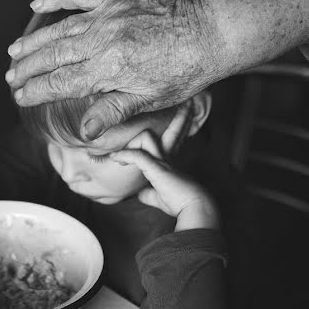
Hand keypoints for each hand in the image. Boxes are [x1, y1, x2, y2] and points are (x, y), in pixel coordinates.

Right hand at [5, 0, 223, 139]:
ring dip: (33, 40)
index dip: (36, 90)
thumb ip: (112, 112)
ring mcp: (107, 16)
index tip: (19, 96)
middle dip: (27, 67)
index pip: (60, 82)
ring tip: (13, 50)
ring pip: (59, 29)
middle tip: (9, 76)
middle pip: (53, 56)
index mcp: (108, 69)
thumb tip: (84, 132)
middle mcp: (101, 41)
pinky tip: (37, 3)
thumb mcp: (149, 100)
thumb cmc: (184, 72)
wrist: (210, 33)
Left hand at [110, 105, 218, 230]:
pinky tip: (113, 158)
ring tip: (118, 133)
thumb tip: (139, 193)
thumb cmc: (179, 203)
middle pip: (168, 129)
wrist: (194, 208)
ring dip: (131, 137)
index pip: (171, 137)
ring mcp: (162, 160)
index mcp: (168, 161)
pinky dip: (124, 156)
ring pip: (147, 138)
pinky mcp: (156, 168)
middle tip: (175, 100)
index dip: (173, 126)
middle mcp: (166, 156)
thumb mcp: (160, 196)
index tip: (174, 114)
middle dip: (170, 114)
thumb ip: (148, 192)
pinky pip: (137, 156)